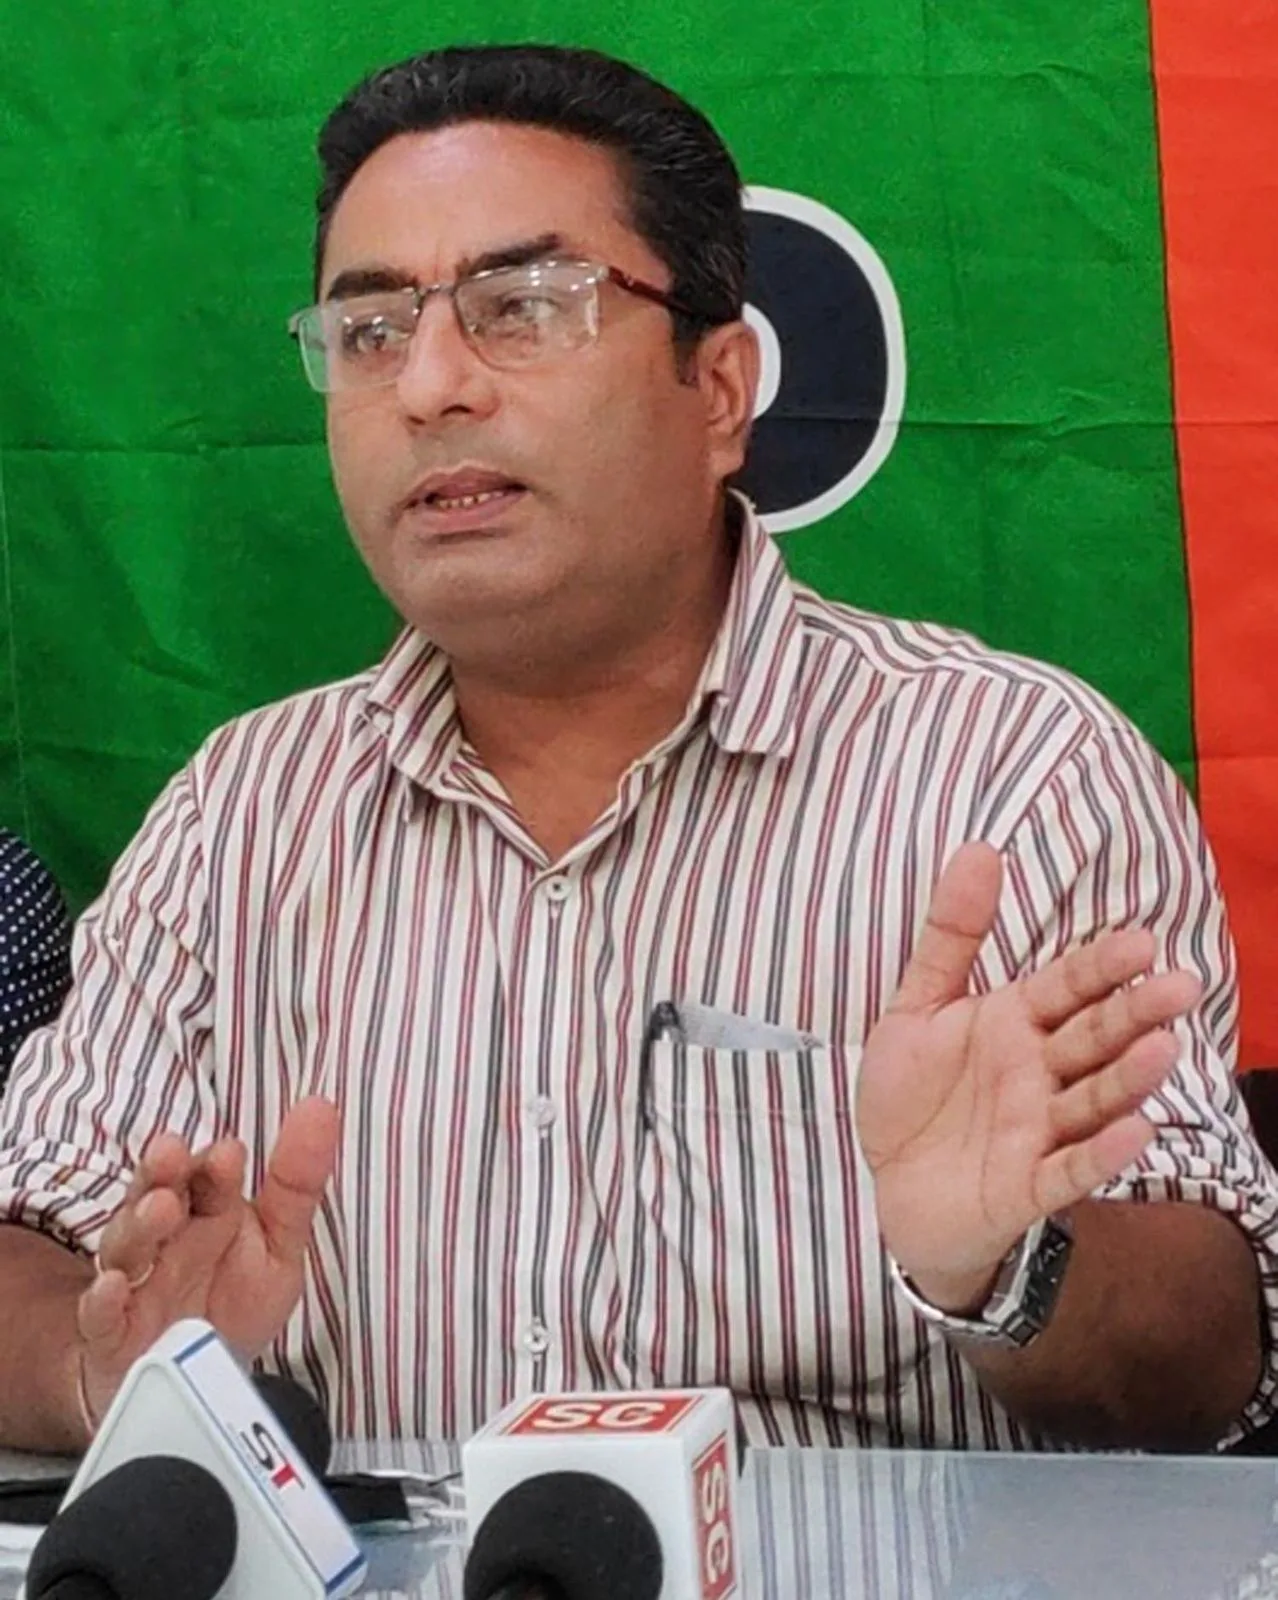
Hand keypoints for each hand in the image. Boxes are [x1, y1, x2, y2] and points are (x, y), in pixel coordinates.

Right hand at [74, 1097, 339, 1435]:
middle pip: (155, 1196)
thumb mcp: (278, 1243)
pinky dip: (103, 1300)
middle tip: (173, 1154)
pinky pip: (100, 1315)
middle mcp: (166, 1239)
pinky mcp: (112, 1334)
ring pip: (127, 1246)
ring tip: (159, 1208)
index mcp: (207, 1211)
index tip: (231, 1154)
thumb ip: (297, 1183)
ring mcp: (136, 1283)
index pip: (207, 1177)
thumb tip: (321, 1106)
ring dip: (139, 1225)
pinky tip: (113, 1285)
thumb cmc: (234, 1300)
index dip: (215, 1165)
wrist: (195, 1380)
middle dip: (162, 1174)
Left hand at [856, 843, 1200, 1311]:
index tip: (1140, 940)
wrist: (889, 1185)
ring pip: (1092, 1101)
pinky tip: (1137, 1132)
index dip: (1099, 966)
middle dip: (1133, 1014)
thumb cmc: (913, 1093)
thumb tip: (978, 848)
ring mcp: (1038, 1132)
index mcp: (1014, 1024)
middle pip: (1093, 1039)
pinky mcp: (1026, 1187)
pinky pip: (1068, 1170)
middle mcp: (1038, 1074)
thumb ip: (950, 936)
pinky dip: (1100, 1155)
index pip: (1067, 988)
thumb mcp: (918, 1007)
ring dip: (1128, 1078)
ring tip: (1165, 1049)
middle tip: (1179, 986)